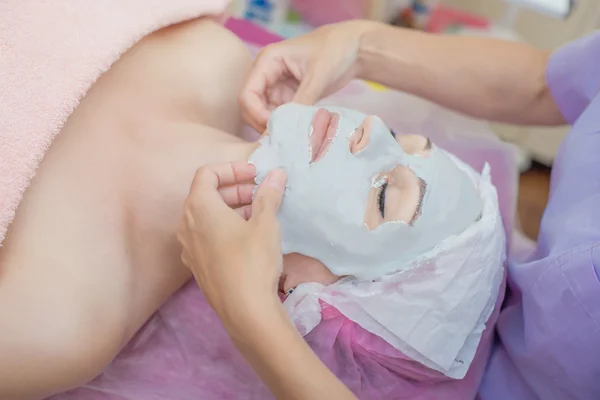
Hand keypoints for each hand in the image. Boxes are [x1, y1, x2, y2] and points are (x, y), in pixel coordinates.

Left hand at [177, 161, 286, 326]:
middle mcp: (186, 224)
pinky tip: (245, 237)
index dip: (232, 169)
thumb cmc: (253, 261)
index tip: (255, 175)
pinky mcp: (195, 265)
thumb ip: (268, 195)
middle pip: (205, 194)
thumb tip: (277, 173)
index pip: (207, 173)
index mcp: (198, 207)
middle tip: (261, 193)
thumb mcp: (265, 224)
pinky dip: (223, 227)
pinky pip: (205, 235)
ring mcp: (188, 246)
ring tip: (257, 214)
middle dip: (234, 188)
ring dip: (230, 208)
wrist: (244, 310)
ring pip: (205, 216)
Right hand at [240, 20, 373, 131]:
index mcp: (267, 61)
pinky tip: (298, 131)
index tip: (276, 127)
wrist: (354, 49)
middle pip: (251, 106)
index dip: (257, 114)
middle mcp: (266, 73)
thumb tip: (288, 126)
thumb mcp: (317, 77)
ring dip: (275, 125)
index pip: (247, 94)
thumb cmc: (335, 51)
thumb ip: (301, 101)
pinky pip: (279, 114)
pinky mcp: (288, 95)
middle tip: (283, 136)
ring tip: (293, 135)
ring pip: (264, 113)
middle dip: (263, 122)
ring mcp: (276, 85)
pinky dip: (285, 124)